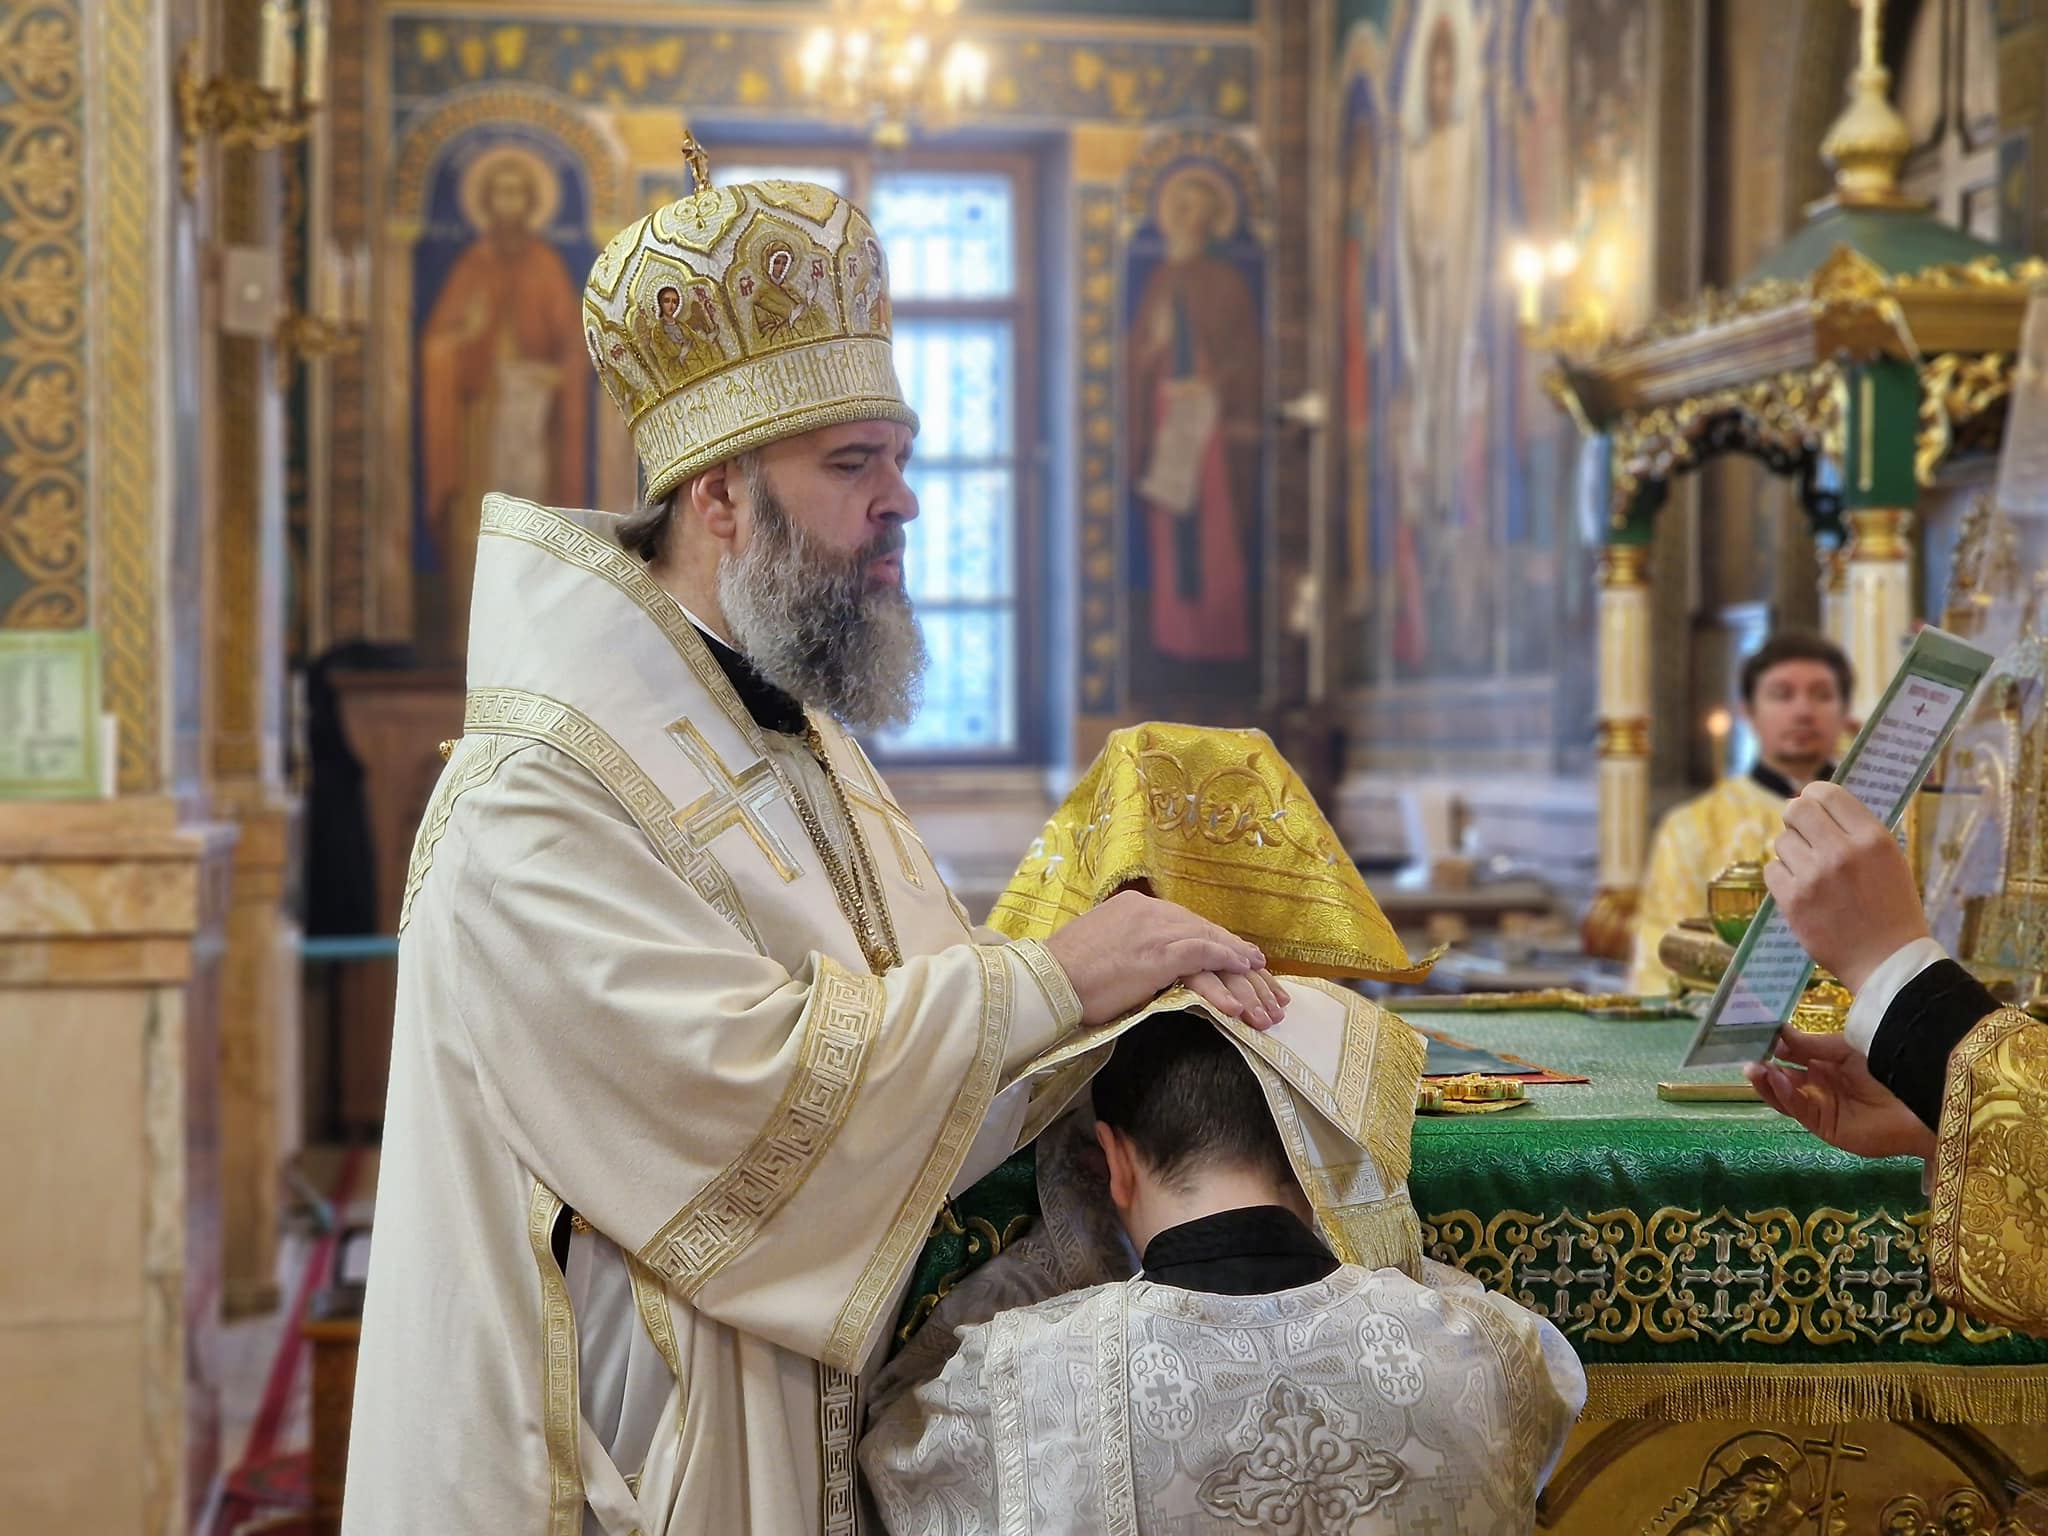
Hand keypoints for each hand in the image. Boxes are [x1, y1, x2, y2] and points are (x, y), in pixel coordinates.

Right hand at [1043, 890, 1275, 1027]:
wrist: (1045, 982)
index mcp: (1132, 906)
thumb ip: (1126, 945)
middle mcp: (1147, 909)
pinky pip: (1204, 954)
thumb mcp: (1100, 948)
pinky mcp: (1158, 952)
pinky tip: (1246, 971)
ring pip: (1209, 940)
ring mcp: (1154, 929)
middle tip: (1258, 968)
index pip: (1183, 921)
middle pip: (1201, 928)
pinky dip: (1228, 962)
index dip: (1211, 939)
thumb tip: (1141, 959)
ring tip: (1261, 975)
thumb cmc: (1064, 975)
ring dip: (1238, 959)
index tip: (1232, 953)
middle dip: (1232, 950)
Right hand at [1743, 1027, 1936, 1160]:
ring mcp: (1821, 1108)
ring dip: (1767, 1083)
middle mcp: (1819, 1087)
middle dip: (1763, 1068)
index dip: (1769, 1048)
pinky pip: (1800, 1110)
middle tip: (1745, 1055)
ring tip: (1754, 1068)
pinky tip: (1776, 1080)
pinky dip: (1785, 1096)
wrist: (1921, 1097)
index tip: (1750, 1035)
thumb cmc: (1889, 1066)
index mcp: (1823, 1066)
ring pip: (1785, 1097)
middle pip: (1781, 1079)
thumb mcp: (1844, 1049)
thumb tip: (1776, 1033)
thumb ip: (1809, 1046)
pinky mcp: (1826, 1127)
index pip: (1788, 1057)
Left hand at [1767, 781, 1930, 993]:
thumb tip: (1810, 800)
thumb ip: (1854, 831)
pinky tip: (1802, 890)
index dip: (1815, 796)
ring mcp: (1814, 876)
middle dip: (1796, 818)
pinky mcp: (1793, 900)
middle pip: (1796, 810)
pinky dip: (1782, 877)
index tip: (1814, 806)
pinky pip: (1771, 870)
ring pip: (1782, 841)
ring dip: (1792, 852)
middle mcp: (1842, 852)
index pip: (1828, 792)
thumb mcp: (1889, 859)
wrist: (1889, 961)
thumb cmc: (1892, 909)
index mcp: (1872, 838)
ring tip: (1813, 872)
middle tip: (1804, 833)